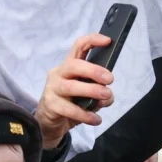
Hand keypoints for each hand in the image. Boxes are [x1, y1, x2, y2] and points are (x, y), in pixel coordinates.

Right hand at [34, 34, 114, 149]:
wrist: (51, 121)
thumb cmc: (72, 102)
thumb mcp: (89, 95)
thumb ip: (100, 92)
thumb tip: (107, 96)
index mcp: (70, 66)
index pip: (79, 47)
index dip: (92, 40)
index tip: (108, 41)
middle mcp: (59, 73)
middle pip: (74, 65)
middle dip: (93, 70)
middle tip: (110, 79)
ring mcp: (53, 88)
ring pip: (70, 86)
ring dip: (91, 91)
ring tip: (106, 96)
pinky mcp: (50, 104)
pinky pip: (68, 109)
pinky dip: (85, 114)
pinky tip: (96, 119)